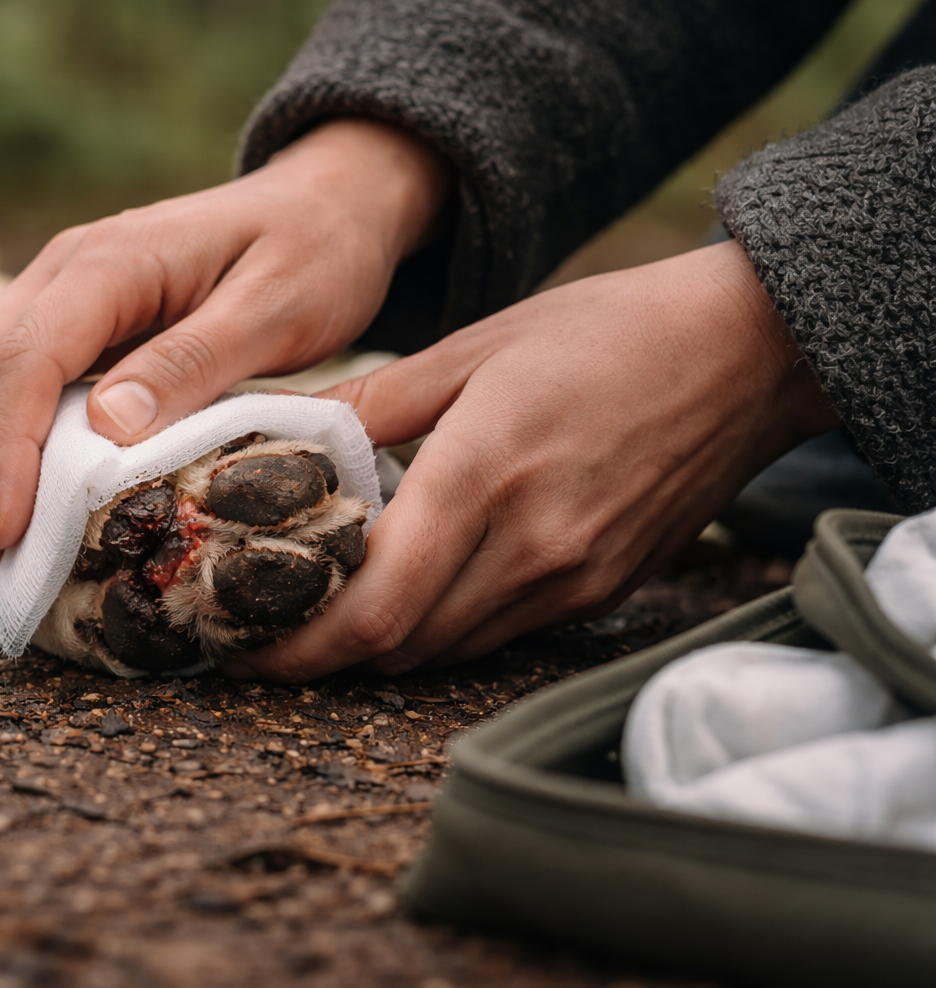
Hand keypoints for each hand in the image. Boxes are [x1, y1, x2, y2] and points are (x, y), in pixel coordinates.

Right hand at [0, 119, 453, 579]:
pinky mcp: (66, 327)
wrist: (327, 203)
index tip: (4, 532)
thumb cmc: (316, 253)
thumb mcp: (278, 306)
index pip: (25, 358)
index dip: (2, 450)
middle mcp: (62, 271)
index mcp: (111, 260)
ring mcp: (55, 296)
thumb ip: (193, 361)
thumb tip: (107, 428)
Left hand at [221, 240, 839, 681]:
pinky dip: (440, 628)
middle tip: (262, 631)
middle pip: (400, 646)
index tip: (241, 646)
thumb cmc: (606, 333)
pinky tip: (411, 592)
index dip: (298, 647)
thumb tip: (285, 433)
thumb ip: (373, 402)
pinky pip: (497, 634)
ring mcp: (572, 578)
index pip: (375, 606)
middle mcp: (530, 546)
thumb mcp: (475, 345)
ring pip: (446, 650)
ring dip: (379, 645)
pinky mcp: (602, 590)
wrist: (747, 354)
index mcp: (483, 474)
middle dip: (322, 653)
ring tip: (323, 616)